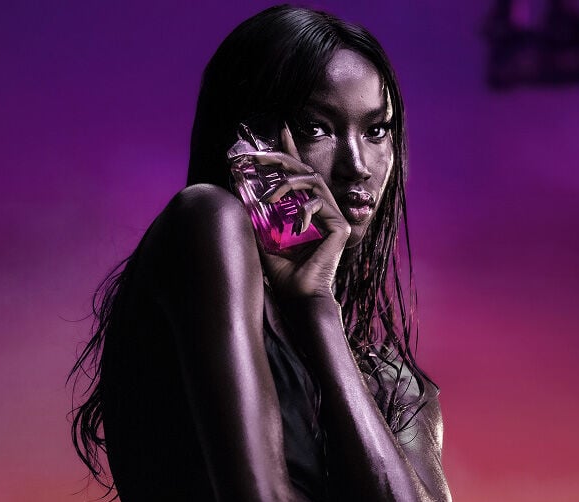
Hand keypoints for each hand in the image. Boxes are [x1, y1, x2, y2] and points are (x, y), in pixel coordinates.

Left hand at [252, 123, 350, 301]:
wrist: (298, 297)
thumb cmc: (282, 273)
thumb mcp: (262, 236)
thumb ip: (256, 213)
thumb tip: (238, 188)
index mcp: (306, 208)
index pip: (297, 172)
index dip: (288, 148)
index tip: (278, 126)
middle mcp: (322, 208)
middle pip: (303, 169)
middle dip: (278, 157)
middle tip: (253, 155)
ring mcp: (334, 216)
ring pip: (312, 181)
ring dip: (287, 184)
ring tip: (269, 198)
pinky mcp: (341, 226)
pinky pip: (320, 204)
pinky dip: (303, 212)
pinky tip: (294, 229)